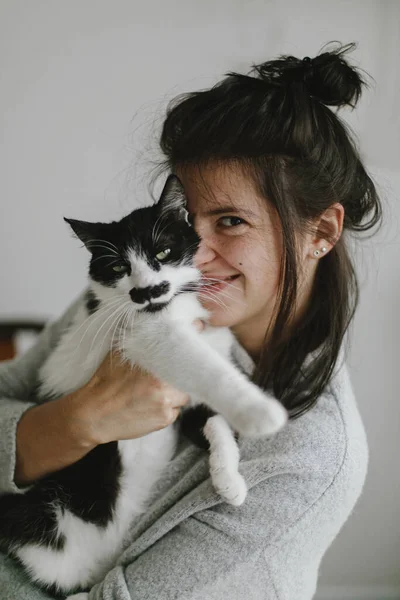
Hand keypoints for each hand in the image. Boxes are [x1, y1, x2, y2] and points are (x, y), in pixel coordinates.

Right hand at [74, 320, 204, 445]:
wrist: (92, 413)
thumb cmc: (105, 381)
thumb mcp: (120, 353)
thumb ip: (142, 338)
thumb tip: (162, 319)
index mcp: (154, 363)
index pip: (184, 348)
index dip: (192, 342)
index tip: (199, 330)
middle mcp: (163, 382)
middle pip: (187, 375)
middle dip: (178, 374)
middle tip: (164, 375)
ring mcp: (165, 402)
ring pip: (182, 394)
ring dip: (173, 393)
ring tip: (151, 393)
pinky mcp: (163, 419)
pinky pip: (174, 411)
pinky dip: (166, 409)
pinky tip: (148, 406)